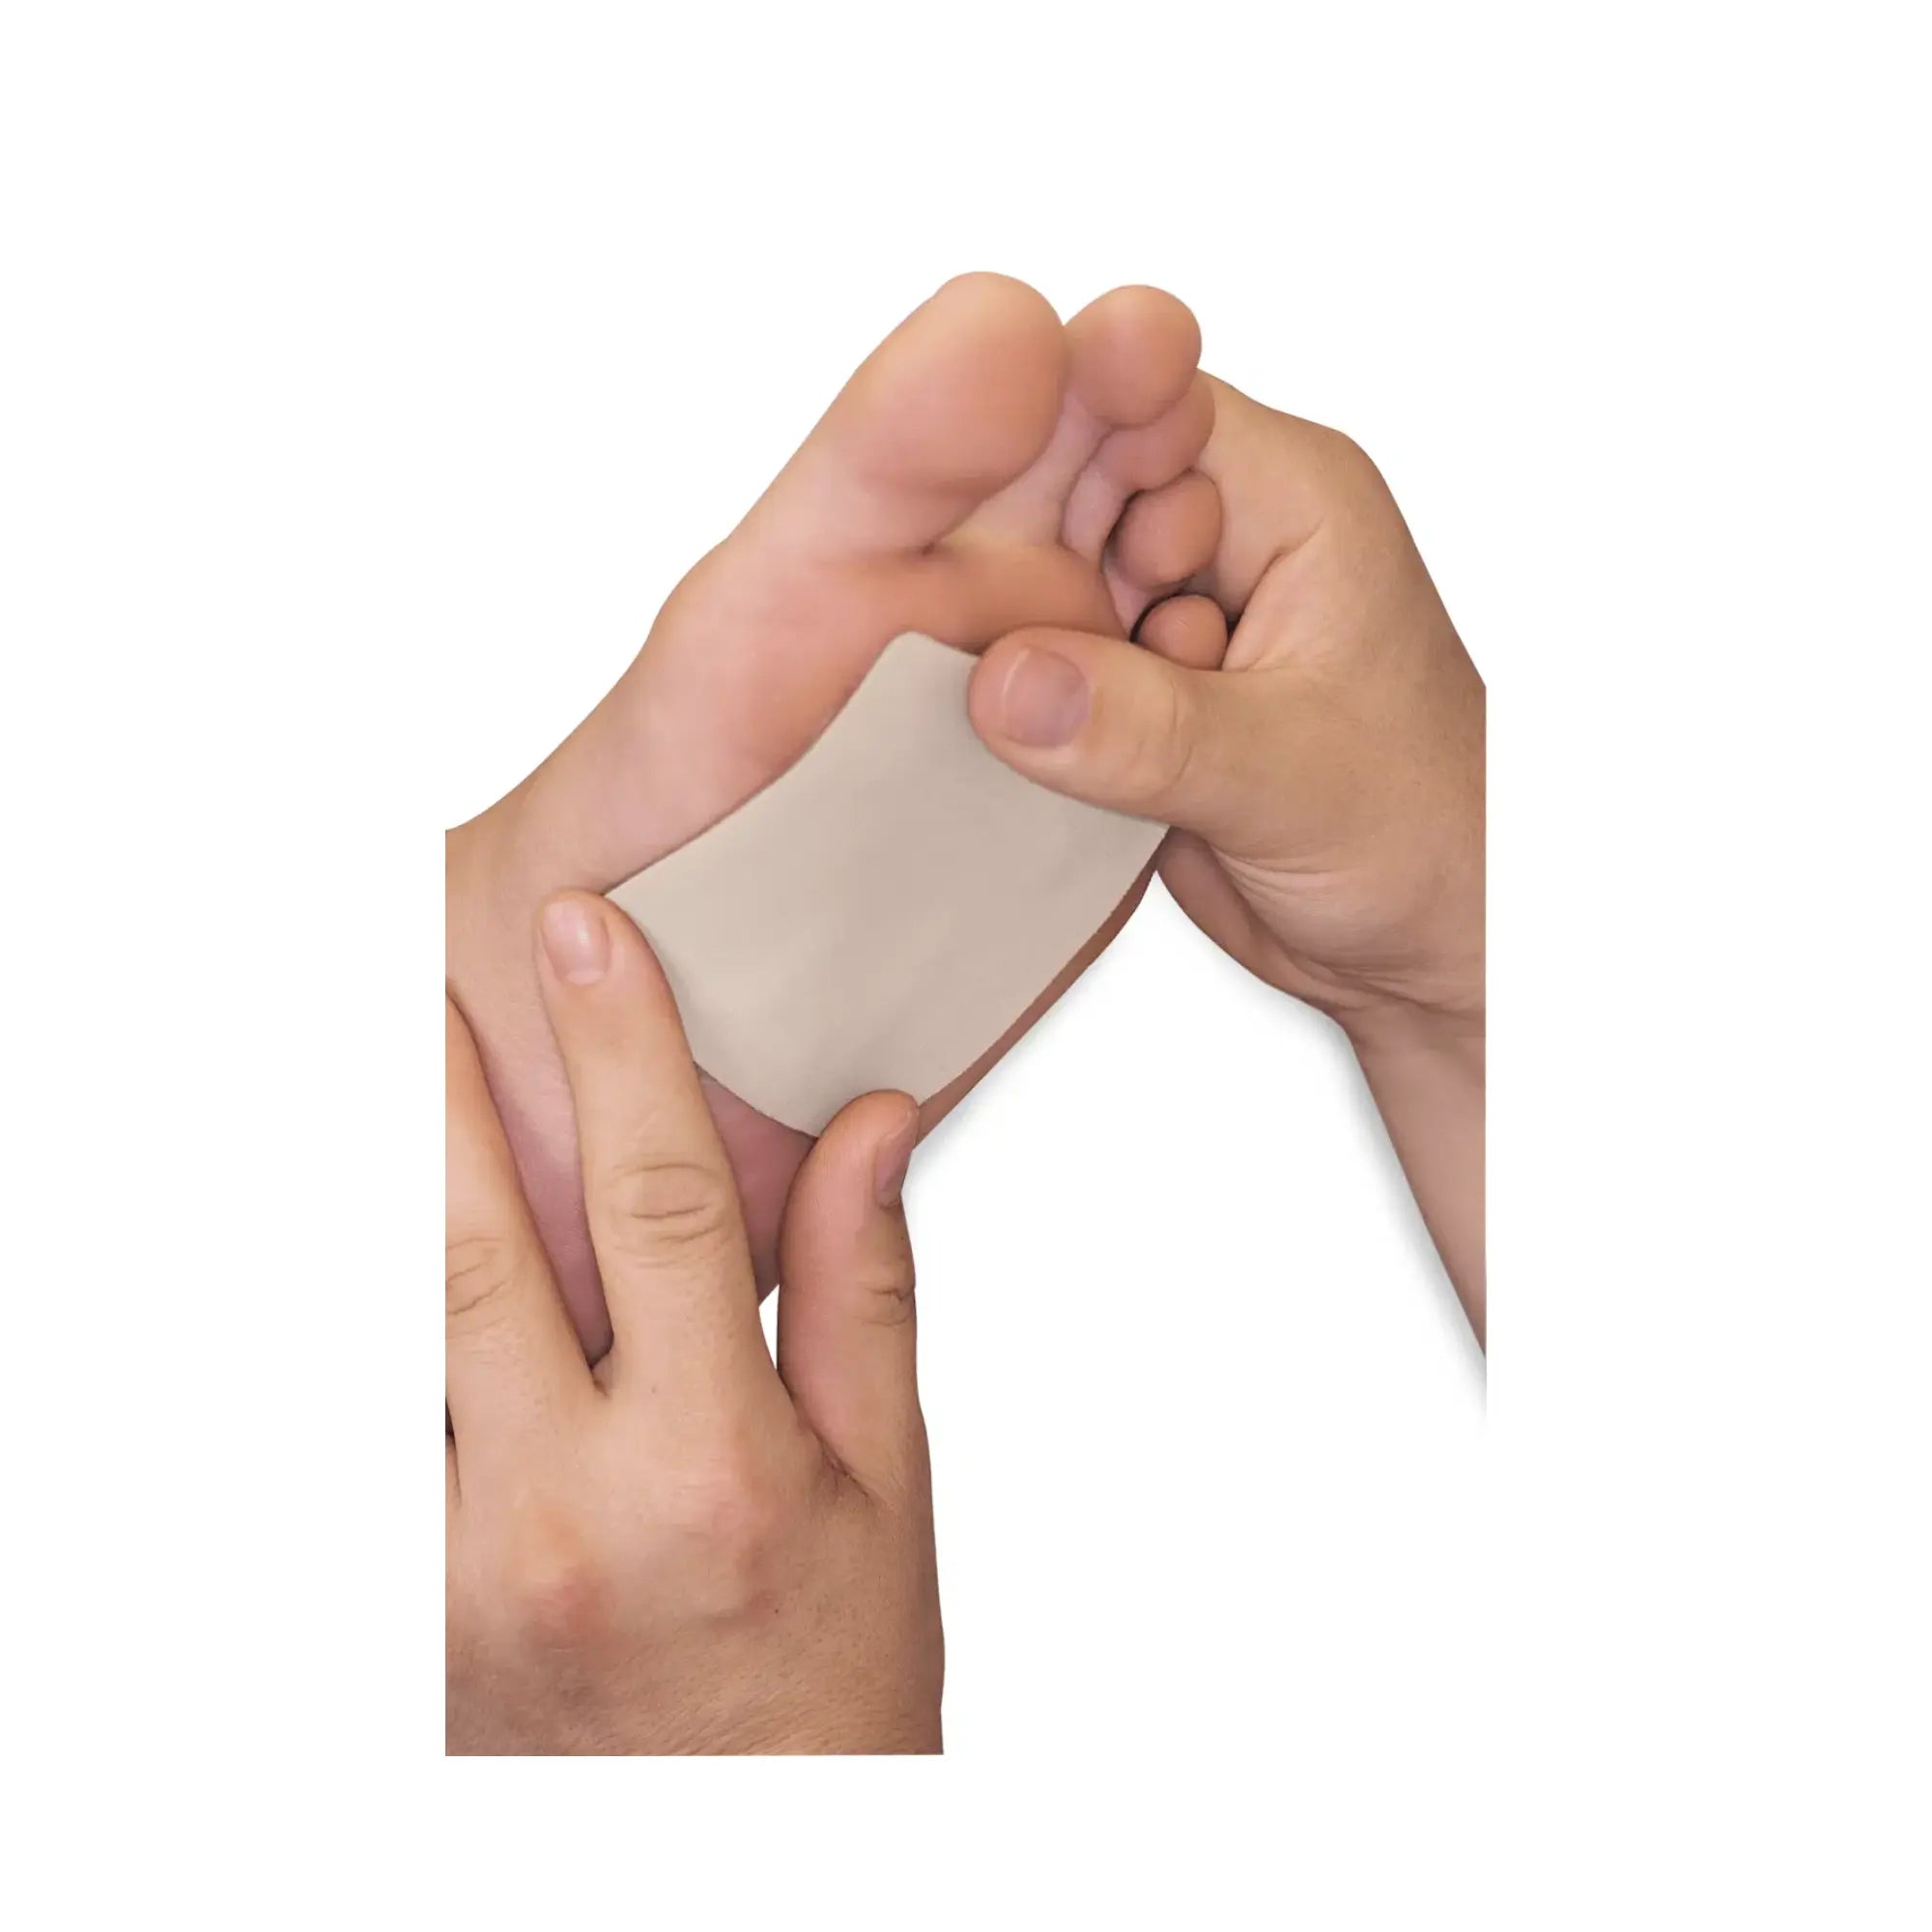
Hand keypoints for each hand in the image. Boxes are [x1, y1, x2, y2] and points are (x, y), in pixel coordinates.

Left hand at [445, 893, 940, 1752]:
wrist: (737, 1861)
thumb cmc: (829, 1686)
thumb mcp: (884, 1487)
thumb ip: (860, 1290)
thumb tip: (870, 1128)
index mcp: (707, 1467)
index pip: (660, 1205)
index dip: (624, 1047)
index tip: (591, 936)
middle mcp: (558, 1511)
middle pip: (466, 1242)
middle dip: (431, 1081)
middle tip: (411, 956)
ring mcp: (459, 1565)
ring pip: (392, 1329)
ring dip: (386, 1189)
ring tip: (382, 1074)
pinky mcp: (408, 1601)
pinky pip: (383, 1427)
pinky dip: (383, 1322)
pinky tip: (399, 1240)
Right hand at [967, 378, 1484, 1337]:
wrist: (1422, 947)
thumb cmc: (1428, 838)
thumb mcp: (1288, 776)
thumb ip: (1146, 730)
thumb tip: (1002, 681)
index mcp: (1287, 499)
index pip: (1135, 407)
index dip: (1048, 455)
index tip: (989, 541)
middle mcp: (1220, 544)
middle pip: (1066, 494)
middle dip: (1019, 570)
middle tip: (986, 659)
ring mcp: (1167, 623)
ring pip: (1040, 591)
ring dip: (1014, 657)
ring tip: (1003, 722)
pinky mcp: (1130, 700)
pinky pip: (1043, 680)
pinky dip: (1020, 719)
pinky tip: (1009, 758)